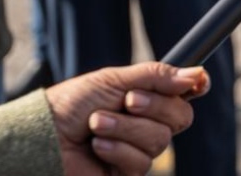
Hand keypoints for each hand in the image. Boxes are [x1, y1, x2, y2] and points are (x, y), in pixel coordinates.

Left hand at [46, 62, 208, 175]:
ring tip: (97, 124)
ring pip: (159, 141)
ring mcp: (138, 149)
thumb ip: (156, 76)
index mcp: (148, 96)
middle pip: (181, 117)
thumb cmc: (71, 104)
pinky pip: (141, 163)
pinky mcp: (125, 174)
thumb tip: (196, 75)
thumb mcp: (114, 79)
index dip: (196, 87)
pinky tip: (98, 145)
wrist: (43, 135)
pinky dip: (118, 150)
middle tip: (127, 101)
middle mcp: (148, 123)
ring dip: (126, 129)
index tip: (197, 83)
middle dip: (154, 107)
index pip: (186, 93)